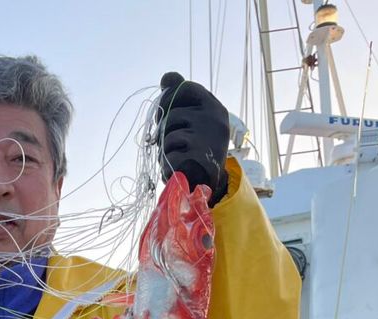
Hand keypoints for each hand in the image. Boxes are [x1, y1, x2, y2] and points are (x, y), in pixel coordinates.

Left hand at [155, 74, 229, 203]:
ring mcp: (207, 136)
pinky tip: (176, 168)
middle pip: (171, 112)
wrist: (209, 183)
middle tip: (166, 140)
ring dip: (164, 148)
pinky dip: (167, 163)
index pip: (184, 87)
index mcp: (213, 106)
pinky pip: (169, 154)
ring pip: (168, 134)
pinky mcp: (199, 156)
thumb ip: (181, 98)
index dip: (167, 98)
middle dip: (163, 128)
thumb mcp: (192, 120)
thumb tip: (167, 77)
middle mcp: (213, 117)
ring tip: (173, 156)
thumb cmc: (197, 148)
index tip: (163, 113)